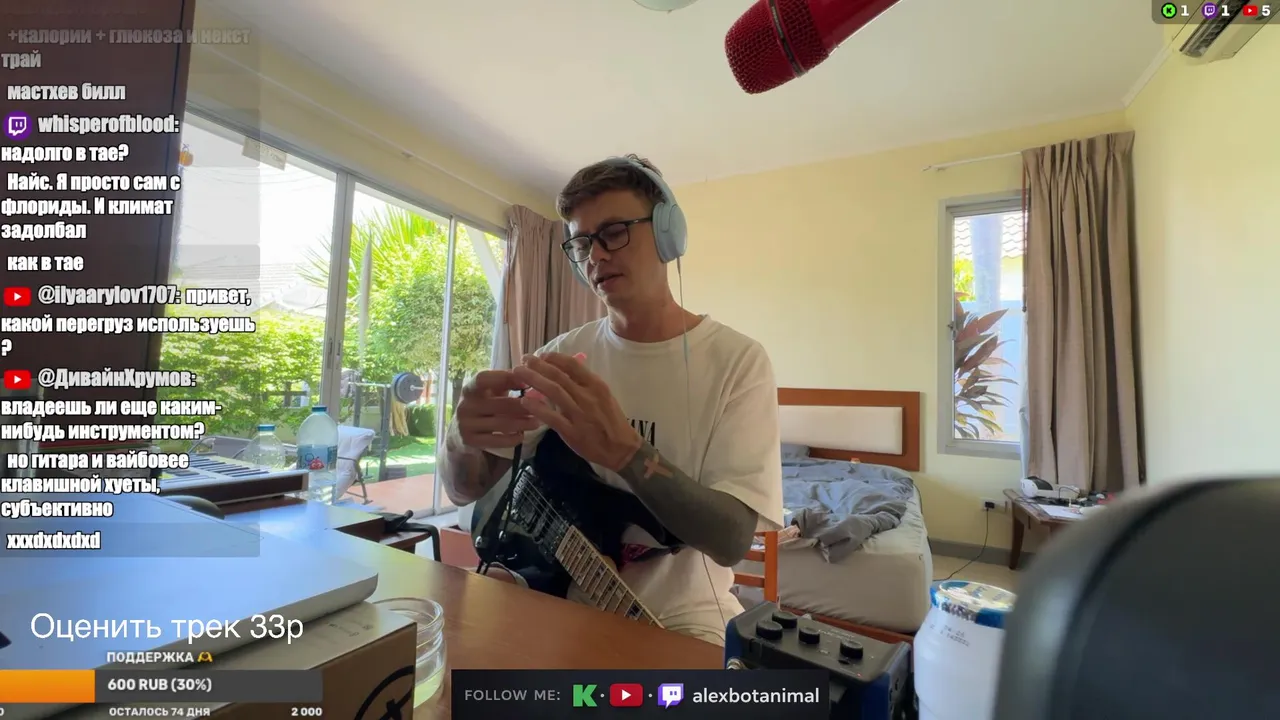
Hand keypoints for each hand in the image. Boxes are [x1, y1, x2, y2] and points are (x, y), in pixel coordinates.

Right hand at [452, 370, 541, 449]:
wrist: (461, 432)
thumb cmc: (483, 405)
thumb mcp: (491, 391)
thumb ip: (506, 382)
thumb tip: (530, 377)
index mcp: (469, 389)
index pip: (483, 379)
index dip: (505, 378)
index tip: (526, 383)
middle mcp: (465, 406)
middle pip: (499, 404)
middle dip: (523, 406)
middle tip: (541, 407)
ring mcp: (465, 425)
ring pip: (501, 423)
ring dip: (522, 423)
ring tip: (537, 422)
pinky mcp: (470, 441)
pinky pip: (497, 440)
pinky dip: (512, 438)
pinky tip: (522, 435)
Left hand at [512, 352, 642, 472]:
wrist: (621, 448)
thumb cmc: (611, 421)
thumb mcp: (603, 397)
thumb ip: (584, 385)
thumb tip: (563, 372)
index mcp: (596, 385)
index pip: (572, 365)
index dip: (554, 358)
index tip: (541, 355)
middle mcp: (587, 396)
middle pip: (558, 376)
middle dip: (538, 365)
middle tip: (524, 359)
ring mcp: (579, 414)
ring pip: (553, 392)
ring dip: (534, 379)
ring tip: (519, 373)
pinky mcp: (572, 432)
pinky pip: (552, 417)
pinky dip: (538, 408)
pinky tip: (525, 402)